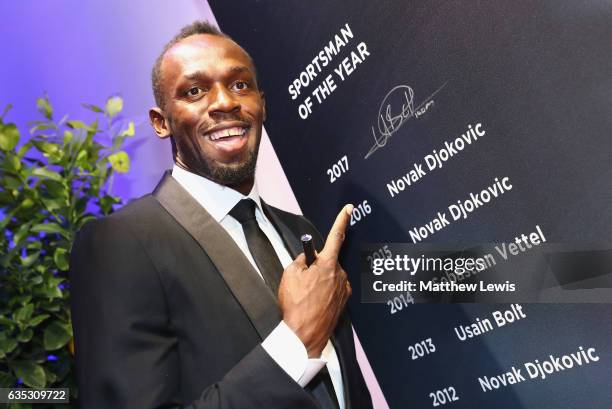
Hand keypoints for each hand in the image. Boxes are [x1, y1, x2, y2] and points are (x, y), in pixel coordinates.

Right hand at [278, 204, 353, 357]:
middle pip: (328, 260)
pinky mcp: (344, 302)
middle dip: (317, 265)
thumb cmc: (295, 305)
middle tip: (302, 280)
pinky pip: (333, 289)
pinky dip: (324, 292)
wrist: (303, 337)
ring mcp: (344, 289)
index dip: (342, 220)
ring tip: (307, 296)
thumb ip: (301, 259)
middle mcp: (340, 275)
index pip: (336, 236)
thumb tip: (308, 257)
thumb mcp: (290, 274)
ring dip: (320, 280)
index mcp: (327, 265)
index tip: (349, 208)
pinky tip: (314, 303)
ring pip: (331, 276)